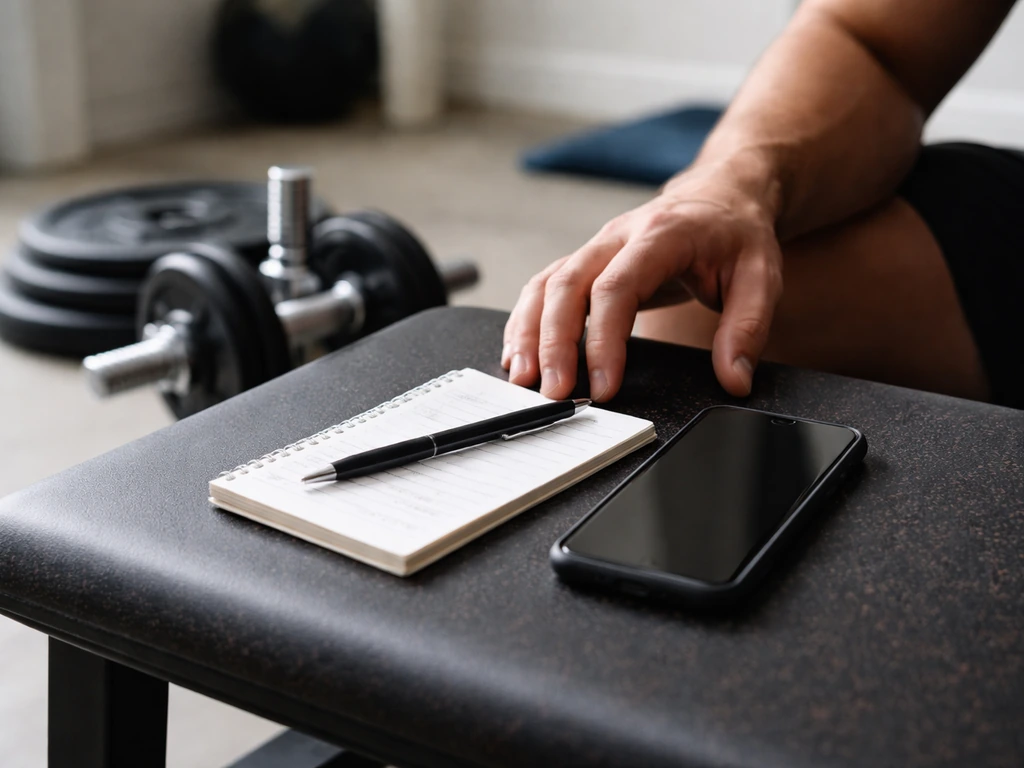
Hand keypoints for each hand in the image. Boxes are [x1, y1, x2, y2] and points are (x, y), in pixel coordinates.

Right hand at [501, 162, 782, 400]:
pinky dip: (526, 322)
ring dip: (529, 334)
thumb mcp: (761, 277)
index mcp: (659, 236)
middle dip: (554, 344)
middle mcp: (617, 237)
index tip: (603, 386)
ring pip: (546, 285)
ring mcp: (595, 247)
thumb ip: (747, 329)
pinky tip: (519, 355)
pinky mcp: (585, 262)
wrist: (720, 195)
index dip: (603, 340)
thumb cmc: (736, 235)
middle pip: (567, 286)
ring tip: (524, 380)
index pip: (617, 288)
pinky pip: (543, 287)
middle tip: (555, 393)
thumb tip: (734, 380)